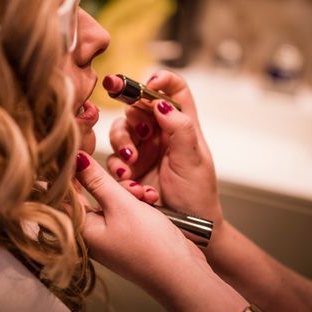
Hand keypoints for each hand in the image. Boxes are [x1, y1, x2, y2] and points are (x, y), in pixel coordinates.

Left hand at [74, 151, 207, 295]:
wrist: (181, 273)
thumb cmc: (150, 245)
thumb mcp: (121, 205)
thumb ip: (96, 180)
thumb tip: (74, 159)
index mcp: (80, 229)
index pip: (61, 195)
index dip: (68, 172)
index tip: (78, 153)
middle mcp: (91, 234)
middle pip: (86, 195)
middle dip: (105, 181)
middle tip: (122, 175)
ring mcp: (109, 235)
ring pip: (108, 199)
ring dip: (125, 190)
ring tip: (142, 193)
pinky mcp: (126, 235)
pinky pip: (123, 209)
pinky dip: (135, 201)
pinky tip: (150, 200)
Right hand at [104, 70, 222, 223]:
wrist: (188, 230)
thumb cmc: (197, 195)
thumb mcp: (193, 161)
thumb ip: (180, 129)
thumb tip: (161, 101)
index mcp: (182, 125)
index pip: (173, 91)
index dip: (162, 81)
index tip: (150, 83)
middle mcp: (160, 134)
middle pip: (137, 108)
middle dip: (129, 115)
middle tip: (129, 127)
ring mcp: (142, 151)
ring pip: (120, 132)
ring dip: (121, 144)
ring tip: (129, 163)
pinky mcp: (128, 170)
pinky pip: (114, 160)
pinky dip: (118, 169)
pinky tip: (130, 182)